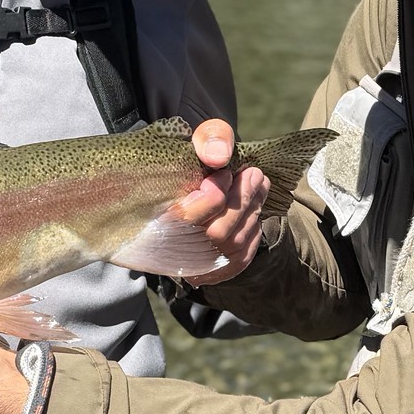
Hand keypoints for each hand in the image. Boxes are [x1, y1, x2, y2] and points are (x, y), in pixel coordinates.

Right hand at [174, 118, 268, 284]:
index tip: (226, 173)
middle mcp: (171, 250)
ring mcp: (193, 265)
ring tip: (260, 184)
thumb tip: (220, 156)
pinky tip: (253, 210)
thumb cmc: (183, 167)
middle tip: (255, 174)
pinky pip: (241, 257)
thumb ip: (207, 140)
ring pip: (233, 243)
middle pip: (217, 233)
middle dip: (241, 200)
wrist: (170, 196)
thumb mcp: (191, 141)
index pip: (188, 217)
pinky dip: (252, 231)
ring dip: (252, 210)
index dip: (214, 194)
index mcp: (153, 222)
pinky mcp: (212, 273)